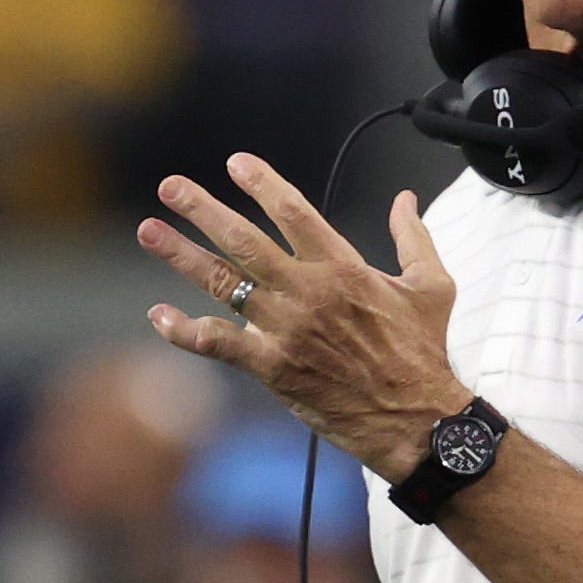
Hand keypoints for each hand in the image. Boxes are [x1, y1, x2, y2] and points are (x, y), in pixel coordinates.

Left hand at [141, 157, 462, 479]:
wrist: (415, 418)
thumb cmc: (423, 353)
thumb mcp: (432, 285)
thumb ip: (413, 237)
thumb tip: (404, 199)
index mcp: (343, 267)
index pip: (294, 213)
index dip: (262, 184)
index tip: (236, 163)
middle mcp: (308, 292)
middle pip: (244, 240)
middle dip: (203, 209)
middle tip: (170, 187)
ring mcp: (286, 329)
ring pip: (223, 283)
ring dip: (181, 255)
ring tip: (150, 232)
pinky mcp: (273, 367)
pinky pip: (218, 343)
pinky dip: (184, 330)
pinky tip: (159, 315)